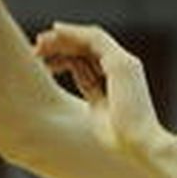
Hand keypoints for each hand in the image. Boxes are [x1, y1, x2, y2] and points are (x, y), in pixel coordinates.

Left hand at [33, 23, 171, 159]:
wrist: (140, 146)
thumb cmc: (121, 139)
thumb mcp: (99, 110)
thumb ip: (92, 91)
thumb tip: (77, 79)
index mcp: (119, 80)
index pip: (89, 61)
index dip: (65, 58)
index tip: (43, 62)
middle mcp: (124, 67)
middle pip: (88, 47)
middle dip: (61, 45)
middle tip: (36, 48)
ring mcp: (124, 63)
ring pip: (89, 39)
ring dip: (64, 37)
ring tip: (40, 41)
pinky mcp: (120, 63)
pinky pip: (94, 38)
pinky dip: (75, 33)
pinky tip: (56, 31)